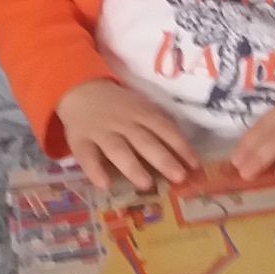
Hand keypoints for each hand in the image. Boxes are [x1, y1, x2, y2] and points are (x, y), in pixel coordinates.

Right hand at [58, 79, 197, 192]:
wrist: (80, 89)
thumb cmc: (118, 105)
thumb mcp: (140, 107)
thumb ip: (157, 125)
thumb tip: (183, 152)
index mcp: (141, 112)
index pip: (164, 129)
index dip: (180, 146)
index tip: (195, 165)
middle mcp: (123, 122)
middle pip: (145, 141)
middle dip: (163, 159)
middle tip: (179, 177)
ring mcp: (100, 132)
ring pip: (118, 150)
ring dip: (132, 167)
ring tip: (146, 184)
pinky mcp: (80, 141)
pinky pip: (87, 156)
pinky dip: (94, 170)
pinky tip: (104, 184)